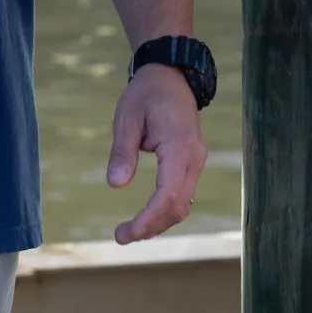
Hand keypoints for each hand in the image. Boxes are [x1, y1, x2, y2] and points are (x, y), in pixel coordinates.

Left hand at [107, 65, 208, 244]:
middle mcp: (194, 158)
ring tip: (129, 231)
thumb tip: (115, 185)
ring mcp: (196, 161)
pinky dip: (165, 210)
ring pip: (183, 204)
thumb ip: (122, 151)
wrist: (170, 76)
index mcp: (178, 146)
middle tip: (120, 236)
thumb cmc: (145, 94)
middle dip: (151, 227)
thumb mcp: (127, 118)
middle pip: (178, 206)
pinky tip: (145, 217)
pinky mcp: (191, 163)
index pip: (168, 194)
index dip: (150, 218)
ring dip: (158, 222)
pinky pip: (182, 194)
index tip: (129, 232)